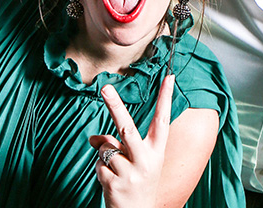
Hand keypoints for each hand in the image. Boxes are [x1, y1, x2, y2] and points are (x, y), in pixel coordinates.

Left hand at [88, 75, 174, 207]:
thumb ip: (118, 144)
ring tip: (117, 170)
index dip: (166, 99)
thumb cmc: (137, 181)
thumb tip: (93, 138)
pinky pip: (98, 164)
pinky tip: (112, 182)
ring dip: (104, 154)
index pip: (162, 121)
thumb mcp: (136, 161)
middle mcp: (146, 161)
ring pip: (106, 147)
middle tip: (105, 88)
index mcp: (156, 151)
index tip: (169, 78)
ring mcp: (130, 173)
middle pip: (127, 128)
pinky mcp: (114, 184)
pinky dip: (100, 170)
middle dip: (115, 106)